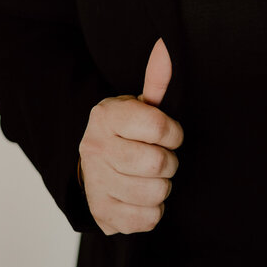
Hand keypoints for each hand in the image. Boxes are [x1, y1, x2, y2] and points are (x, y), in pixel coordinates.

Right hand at [78, 38, 183, 234]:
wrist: (91, 165)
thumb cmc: (125, 131)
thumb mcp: (138, 102)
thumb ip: (157, 80)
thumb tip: (166, 47)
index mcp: (107, 115)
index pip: (159, 126)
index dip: (174, 133)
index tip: (171, 134)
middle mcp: (96, 148)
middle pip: (158, 163)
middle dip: (170, 161)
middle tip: (162, 157)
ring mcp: (97, 183)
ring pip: (155, 193)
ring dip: (163, 186)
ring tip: (153, 176)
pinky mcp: (102, 214)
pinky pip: (147, 219)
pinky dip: (154, 210)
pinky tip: (144, 196)